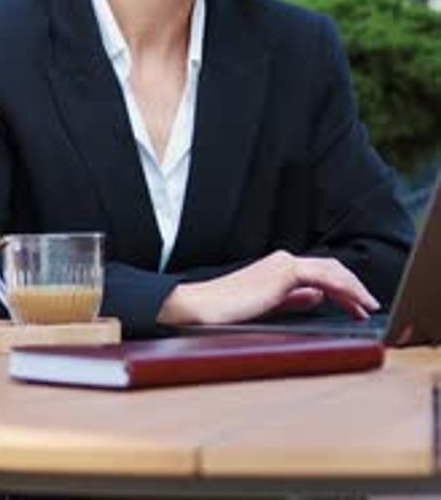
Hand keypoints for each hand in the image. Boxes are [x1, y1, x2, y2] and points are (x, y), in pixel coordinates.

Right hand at [157, 250, 379, 325]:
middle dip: (353, 287)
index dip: (343, 288)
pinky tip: (354, 302)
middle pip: (330, 269)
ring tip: (367, 306)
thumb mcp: (268, 307)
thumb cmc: (226, 310)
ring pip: (331, 271)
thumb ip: (292, 300)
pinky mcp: (284, 273)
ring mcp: (284, 265)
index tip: (358, 306)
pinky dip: (344, 289)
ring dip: (353, 288)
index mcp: (279, 268)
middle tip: (369, 307)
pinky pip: (323, 278)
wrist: (202, 307)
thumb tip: (317, 297)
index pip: (320, 274)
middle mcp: (284, 261)